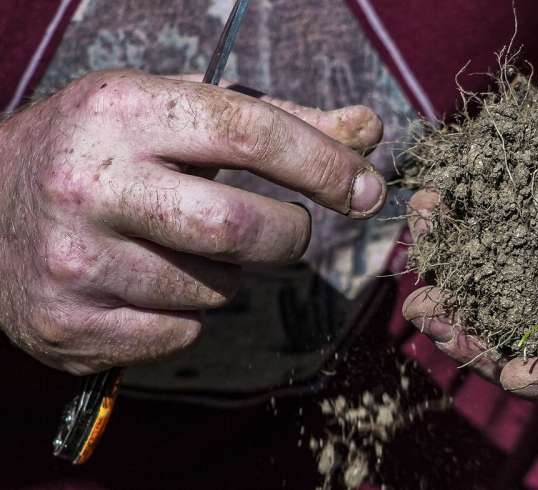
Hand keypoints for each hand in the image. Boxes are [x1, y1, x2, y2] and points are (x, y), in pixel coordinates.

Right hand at [0, 69, 384, 374]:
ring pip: (214, 289)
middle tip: (288, 228)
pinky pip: (179, 333)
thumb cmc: (104, 149)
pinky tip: (147, 282)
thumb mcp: (176, 112)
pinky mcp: (68, 324)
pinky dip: (186, 313)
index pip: (251, 133)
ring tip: (180, 244)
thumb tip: (368, 131)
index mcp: (121, 110)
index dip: (324, 164)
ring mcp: (73, 261)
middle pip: (240, 229)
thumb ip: (277, 122)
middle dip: (289, 234)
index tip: (368, 188)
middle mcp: (89, 185)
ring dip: (226, 273)